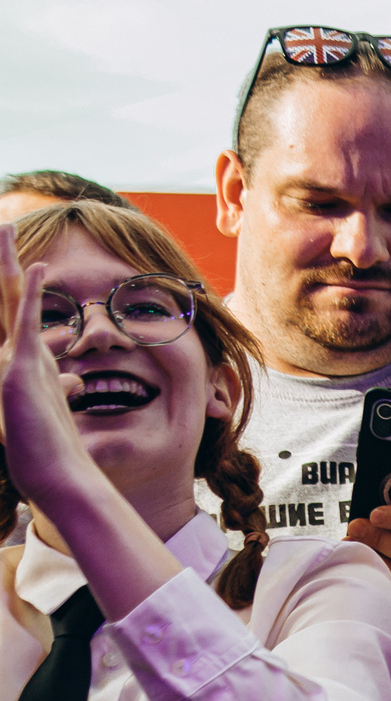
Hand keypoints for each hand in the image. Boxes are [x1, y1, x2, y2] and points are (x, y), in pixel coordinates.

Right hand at [0, 224, 100, 509]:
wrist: (52, 475)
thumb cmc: (54, 447)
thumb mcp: (57, 408)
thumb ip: (61, 387)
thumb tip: (73, 380)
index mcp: (26, 360)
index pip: (18, 312)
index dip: (17, 283)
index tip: (18, 255)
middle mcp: (13, 356)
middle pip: (6, 297)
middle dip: (2, 262)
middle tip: (2, 225)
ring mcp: (12, 363)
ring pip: (9, 302)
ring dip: (6, 265)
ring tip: (3, 229)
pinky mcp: (18, 374)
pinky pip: (26, 326)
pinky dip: (30, 295)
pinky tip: (38, 267)